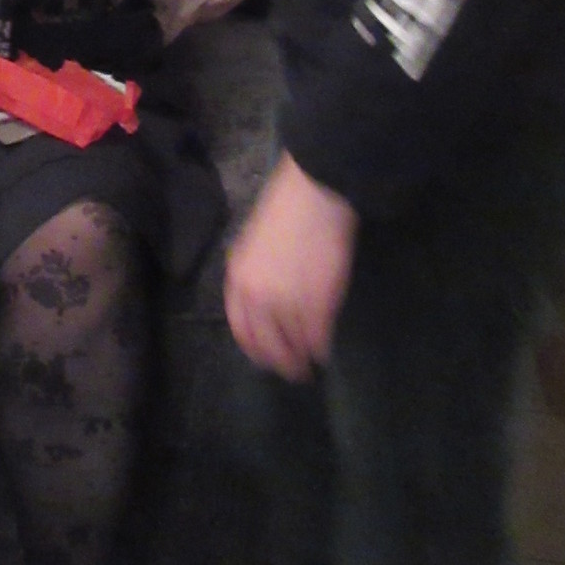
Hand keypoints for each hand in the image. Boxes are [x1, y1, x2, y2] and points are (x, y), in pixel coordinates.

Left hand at [224, 151, 358, 381]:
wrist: (314, 193)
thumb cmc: (286, 211)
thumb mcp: (254, 246)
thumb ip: (255, 278)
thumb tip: (264, 305)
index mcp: (238, 282)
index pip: (241, 331)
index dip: (256, 349)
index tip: (267, 359)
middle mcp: (257, 299)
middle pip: (266, 347)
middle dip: (280, 363)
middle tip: (293, 371)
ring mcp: (287, 305)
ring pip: (293, 348)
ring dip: (302, 360)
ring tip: (310, 365)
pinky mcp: (318, 306)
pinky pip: (317, 340)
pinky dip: (321, 349)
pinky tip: (325, 351)